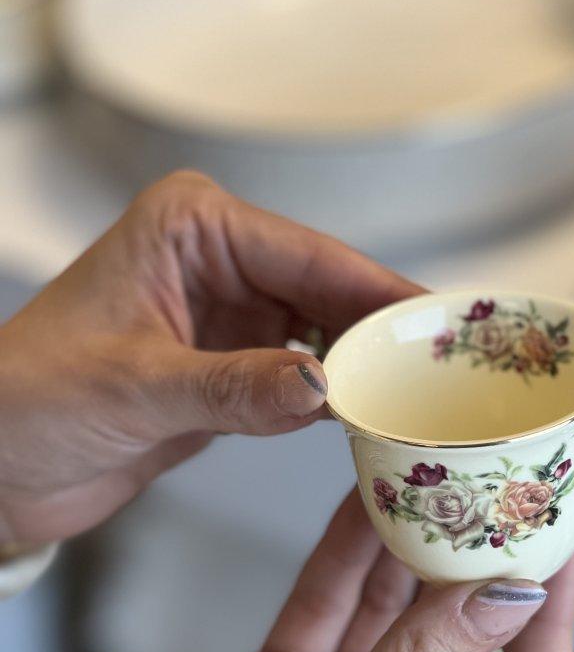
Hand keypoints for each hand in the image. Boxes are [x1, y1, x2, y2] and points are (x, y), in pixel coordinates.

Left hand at [0, 171, 421, 545]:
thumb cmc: (28, 398)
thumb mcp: (134, 388)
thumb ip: (234, 387)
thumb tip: (323, 388)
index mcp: (194, 229)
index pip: (312, 255)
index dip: (382, 292)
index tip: (443, 326)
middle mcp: (221, 262)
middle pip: (335, 292)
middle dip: (388, 333)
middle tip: (453, 373)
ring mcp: (235, 318)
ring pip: (331, 336)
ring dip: (371, 371)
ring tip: (429, 401)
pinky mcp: (238, 369)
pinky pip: (308, 381)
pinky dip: (341, 403)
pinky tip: (378, 422)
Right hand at [13, 492, 573, 651]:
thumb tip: (505, 597)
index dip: (546, 622)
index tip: (556, 548)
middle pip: (458, 646)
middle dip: (474, 575)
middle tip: (494, 499)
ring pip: (390, 618)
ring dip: (408, 555)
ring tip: (434, 483)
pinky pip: (327, 611)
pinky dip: (344, 561)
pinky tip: (364, 506)